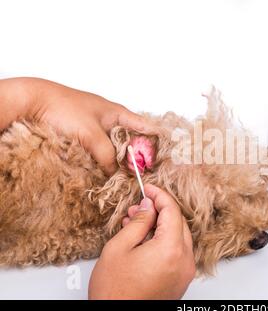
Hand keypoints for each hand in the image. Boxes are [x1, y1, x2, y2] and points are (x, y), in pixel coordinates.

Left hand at [0, 77, 148, 174]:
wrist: (33, 103)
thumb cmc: (64, 108)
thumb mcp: (91, 134)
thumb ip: (107, 155)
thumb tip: (115, 173)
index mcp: (119, 114)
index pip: (147, 128)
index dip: (157, 144)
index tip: (162, 161)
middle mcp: (112, 121)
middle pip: (133, 143)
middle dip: (137, 159)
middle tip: (141, 176)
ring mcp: (98, 130)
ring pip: (117, 149)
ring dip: (119, 162)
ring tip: (124, 178)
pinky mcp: (86, 138)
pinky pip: (101, 153)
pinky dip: (104, 162)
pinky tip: (105, 172)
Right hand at [88, 184, 195, 299]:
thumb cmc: (115, 292)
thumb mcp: (119, 248)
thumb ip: (138, 222)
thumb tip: (148, 206)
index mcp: (171, 249)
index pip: (172, 211)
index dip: (159, 195)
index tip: (148, 188)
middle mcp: (184, 261)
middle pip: (178, 223)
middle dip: (158, 211)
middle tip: (137, 208)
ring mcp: (184, 272)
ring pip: (178, 237)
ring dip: (160, 226)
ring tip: (136, 224)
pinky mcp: (180, 280)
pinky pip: (177, 252)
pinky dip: (164, 241)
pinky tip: (145, 240)